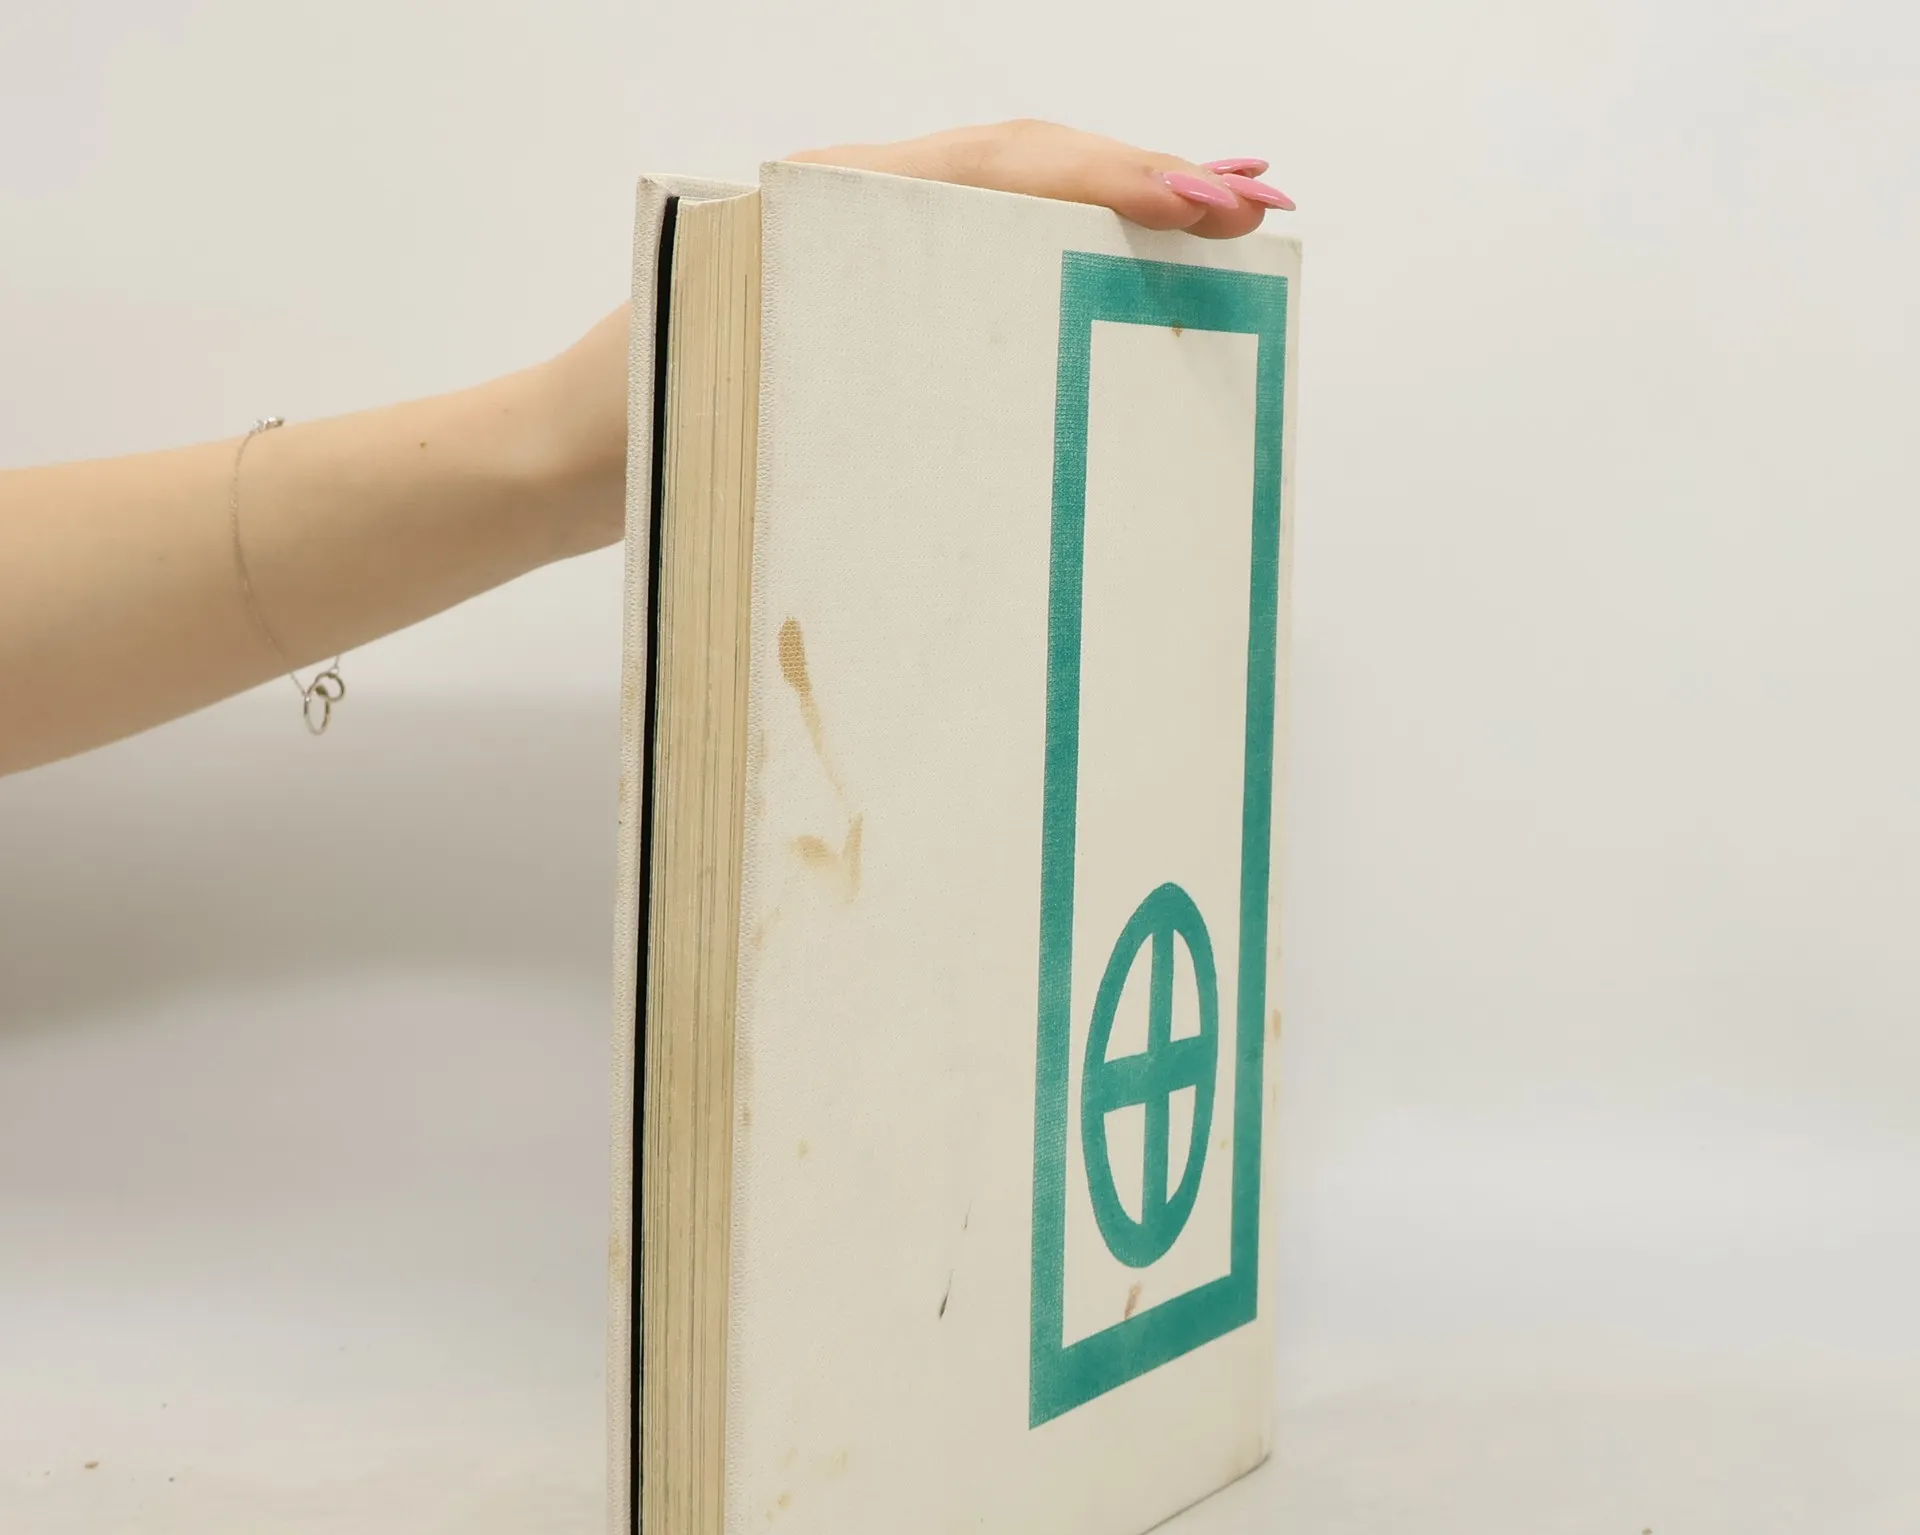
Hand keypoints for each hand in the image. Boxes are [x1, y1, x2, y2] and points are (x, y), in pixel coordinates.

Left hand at [542, 122, 1295, 550]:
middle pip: (1027, 171)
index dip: (1115, 177)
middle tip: (1256, 210)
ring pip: (1009, 215)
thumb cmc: (632, 419)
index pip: (1004, 168)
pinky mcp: (857, 315)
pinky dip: (1052, 270)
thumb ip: (843, 313)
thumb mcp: (739, 357)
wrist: (557, 461)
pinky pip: (974, 276)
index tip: (1210, 203)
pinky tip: (1107, 294)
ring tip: (1215, 238)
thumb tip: (976, 288)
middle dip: (1145, 181)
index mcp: (832, 203)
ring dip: (1112, 218)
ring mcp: (859, 259)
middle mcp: (856, 212)